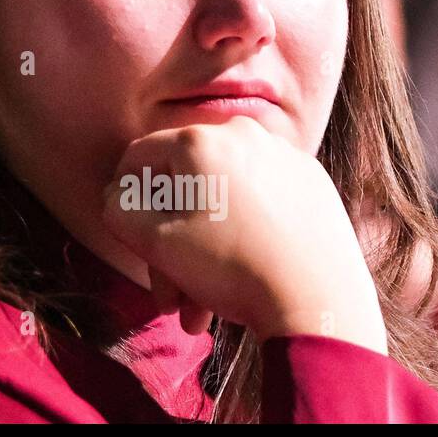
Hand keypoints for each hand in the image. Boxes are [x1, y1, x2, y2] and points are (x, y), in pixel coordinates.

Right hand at [102, 116, 387, 353]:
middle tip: (169, 291)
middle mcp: (241, 133)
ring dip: (204, 244)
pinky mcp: (312, 179)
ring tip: (202, 302)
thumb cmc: (230, 267)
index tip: (129, 232)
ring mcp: (283, 154)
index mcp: (198, 139)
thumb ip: (119, 210)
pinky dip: (245, 228)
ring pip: (223, 194)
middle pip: (184, 182)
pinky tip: (244, 271)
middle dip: (169, 241)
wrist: (318, 303)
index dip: (124, 195)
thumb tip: (119, 196)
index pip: (139, 156)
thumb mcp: (154, 242)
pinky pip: (261, 196)